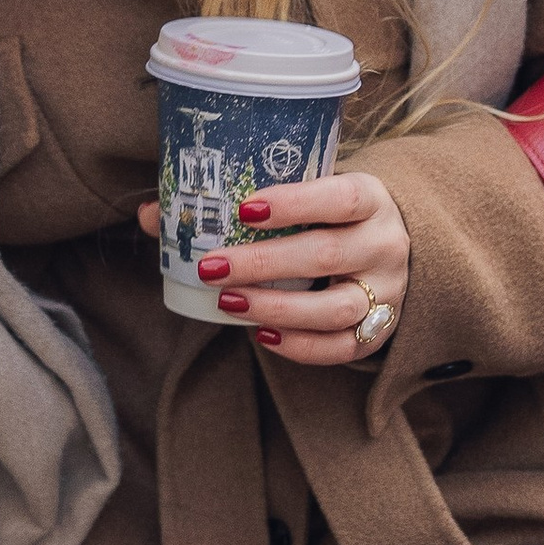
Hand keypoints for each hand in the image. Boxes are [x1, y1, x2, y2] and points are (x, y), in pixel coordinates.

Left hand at [140, 170, 410, 367]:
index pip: (340, 198)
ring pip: (333, 308)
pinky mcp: (378, 331)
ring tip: (227, 303)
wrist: (390, 247)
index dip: (295, 203)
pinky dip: (298, 346)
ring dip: (275, 307)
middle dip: (262, 263)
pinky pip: (340, 347)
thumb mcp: (304, 197)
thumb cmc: (331, 217)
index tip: (244, 210)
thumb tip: (152, 215)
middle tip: (211, 266)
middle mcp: (383, 244)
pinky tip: (260, 334)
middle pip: (325, 255)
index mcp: (370, 198)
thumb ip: (237, 202)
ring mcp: (386, 291)